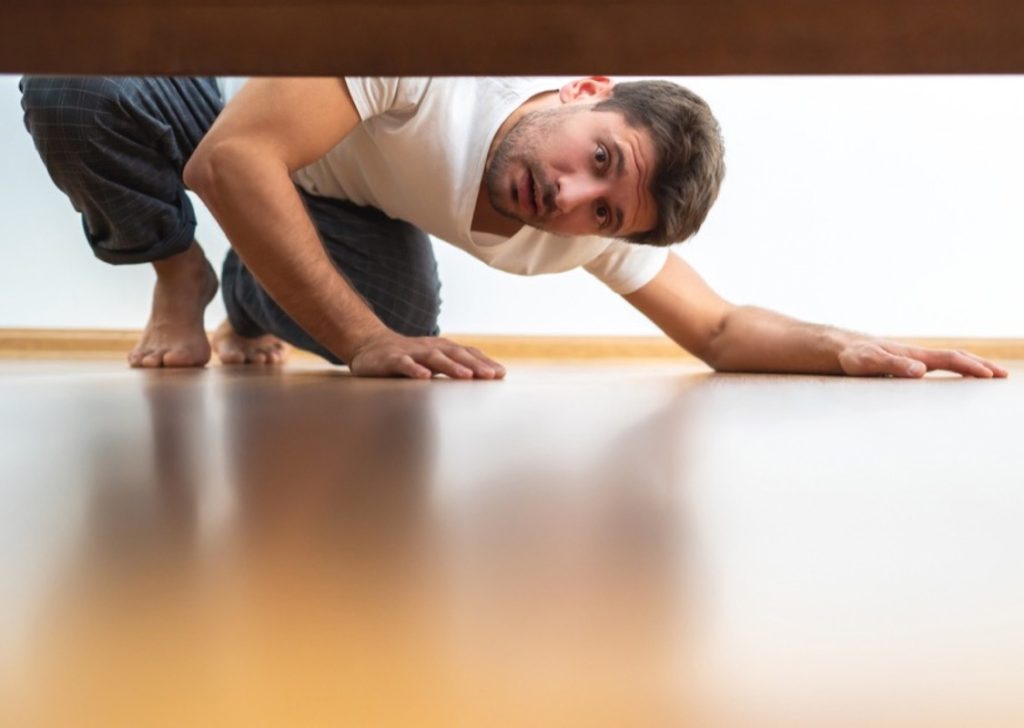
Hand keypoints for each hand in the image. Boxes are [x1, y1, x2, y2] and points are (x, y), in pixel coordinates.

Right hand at [347, 331, 505, 379]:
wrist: (369, 346)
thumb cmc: (407, 357)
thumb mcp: (432, 361)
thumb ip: (452, 368)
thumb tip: (482, 378)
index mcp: (441, 348)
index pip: (466, 353)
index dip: (483, 361)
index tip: (501, 374)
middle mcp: (429, 348)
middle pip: (455, 354)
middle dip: (474, 364)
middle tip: (491, 376)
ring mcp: (410, 352)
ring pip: (433, 358)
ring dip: (451, 367)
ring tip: (466, 376)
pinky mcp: (391, 359)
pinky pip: (404, 364)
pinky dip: (414, 369)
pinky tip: (424, 377)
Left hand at [837, 338, 1008, 378]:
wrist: (843, 348)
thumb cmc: (854, 356)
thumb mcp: (869, 362)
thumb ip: (892, 365)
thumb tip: (921, 371)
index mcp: (913, 355)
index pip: (949, 359)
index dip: (970, 367)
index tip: (989, 375)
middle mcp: (918, 355)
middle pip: (956, 357)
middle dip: (980, 365)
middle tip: (1003, 375)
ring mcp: (916, 359)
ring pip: (950, 360)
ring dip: (971, 366)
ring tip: (990, 375)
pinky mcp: (910, 364)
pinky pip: (940, 366)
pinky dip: (957, 369)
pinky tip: (962, 376)